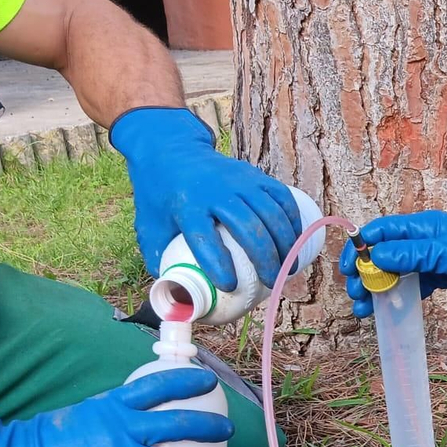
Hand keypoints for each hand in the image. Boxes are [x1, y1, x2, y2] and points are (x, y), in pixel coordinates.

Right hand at [0, 369, 232, 446]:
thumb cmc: (51, 439)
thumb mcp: (88, 411)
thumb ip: (116, 412)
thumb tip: (143, 416)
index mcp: (116, 405)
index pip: (161, 385)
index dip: (190, 381)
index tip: (210, 381)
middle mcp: (124, 430)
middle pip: (180, 423)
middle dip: (210, 426)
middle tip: (227, 431)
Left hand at [110, 107, 300, 289]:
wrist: (170, 150)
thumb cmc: (160, 196)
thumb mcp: (149, 226)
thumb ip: (161, 261)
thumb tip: (178, 296)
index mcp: (186, 205)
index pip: (204, 238)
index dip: (219, 264)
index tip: (230, 286)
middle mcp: (216, 191)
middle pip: (248, 228)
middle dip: (266, 259)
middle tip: (272, 283)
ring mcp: (239, 180)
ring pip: (271, 213)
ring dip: (285, 244)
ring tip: (290, 267)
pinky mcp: (255, 175)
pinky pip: (281, 198)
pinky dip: (293, 220)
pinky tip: (297, 240)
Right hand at [339, 211, 446, 317]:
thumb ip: (412, 254)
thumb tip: (376, 256)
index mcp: (419, 227)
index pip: (377, 232)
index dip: (358, 248)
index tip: (347, 269)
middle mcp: (419, 240)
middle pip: (380, 255)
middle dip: (364, 275)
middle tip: (356, 296)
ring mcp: (427, 258)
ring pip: (393, 273)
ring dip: (377, 290)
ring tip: (364, 311)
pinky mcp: (436, 275)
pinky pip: (410, 285)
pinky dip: (397, 298)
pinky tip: (387, 312)